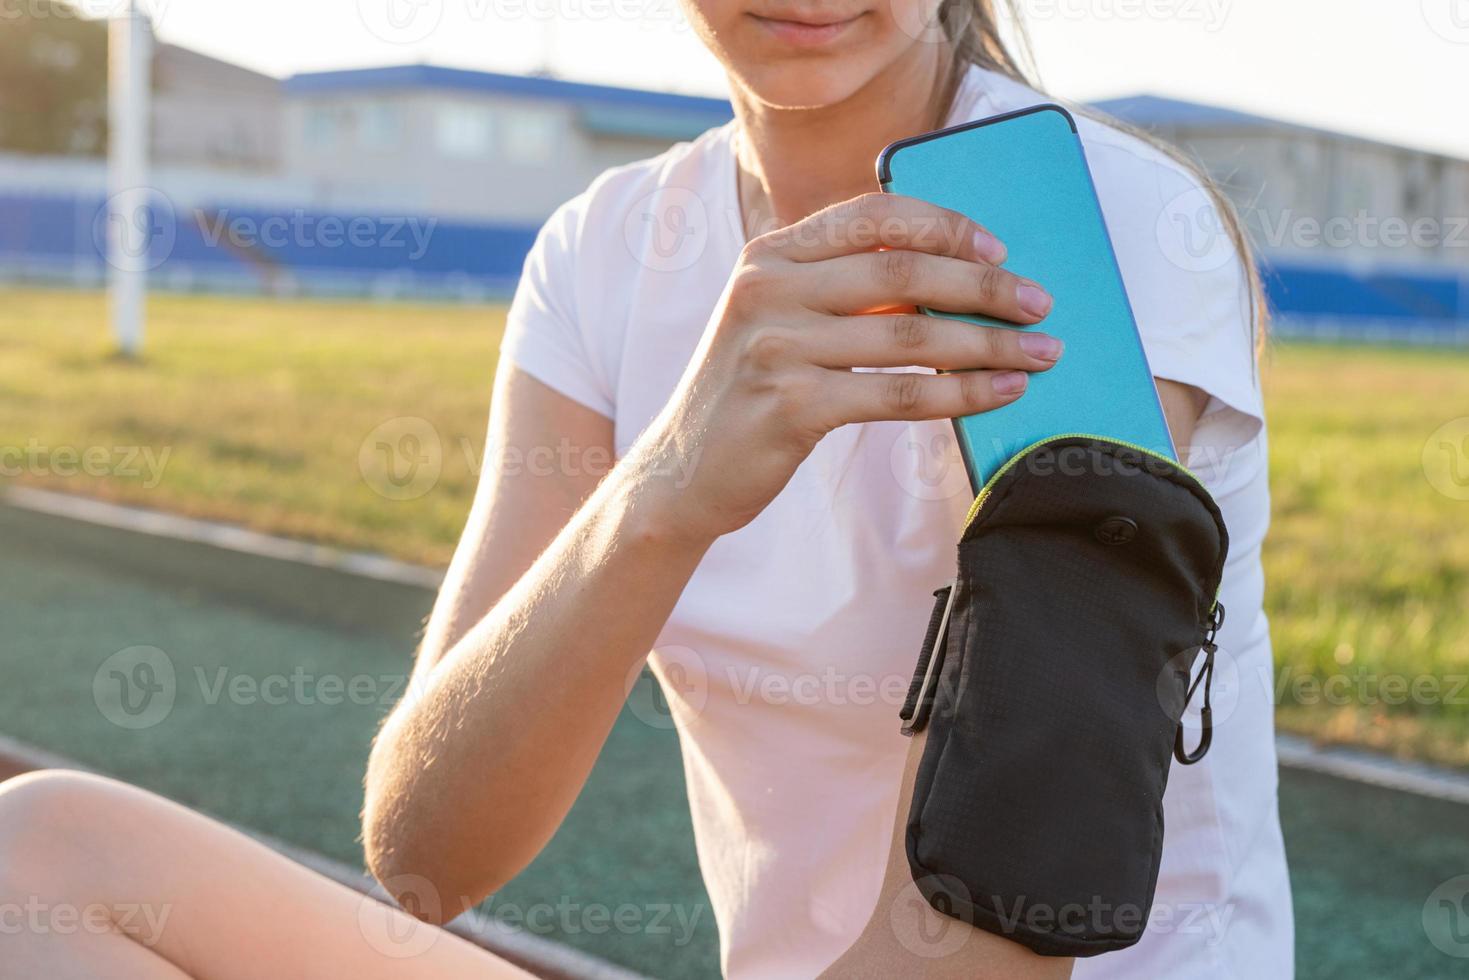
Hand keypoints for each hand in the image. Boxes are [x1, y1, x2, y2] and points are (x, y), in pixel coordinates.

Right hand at [635, 192, 1061, 542]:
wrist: (681, 473)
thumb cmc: (748, 395)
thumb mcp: (777, 321)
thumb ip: (838, 289)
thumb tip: (949, 280)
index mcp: (770, 254)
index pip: (874, 215)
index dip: (946, 227)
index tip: (999, 252)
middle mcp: (768, 288)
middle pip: (903, 271)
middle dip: (985, 288)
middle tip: (1040, 306)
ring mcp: (775, 345)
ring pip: (911, 334)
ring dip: (989, 344)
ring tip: (1041, 354)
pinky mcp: (791, 404)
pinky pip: (898, 392)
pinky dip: (960, 392)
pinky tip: (1000, 393)